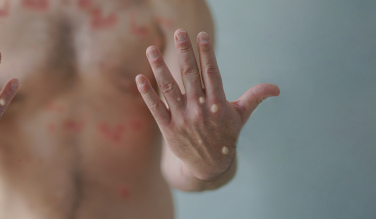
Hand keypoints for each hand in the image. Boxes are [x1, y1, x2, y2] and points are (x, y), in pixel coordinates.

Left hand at [136, 30, 279, 179]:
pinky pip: (155, 108)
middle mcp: (199, 110)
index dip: (206, 54)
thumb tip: (276, 88)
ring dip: (159, 68)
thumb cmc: (226, 136)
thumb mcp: (241, 116)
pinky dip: (147, 94)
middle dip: (184, 53)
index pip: (212, 73)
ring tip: (150, 50)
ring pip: (169, 89)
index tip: (201, 35)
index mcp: (218, 104)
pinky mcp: (168, 129)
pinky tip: (140, 79)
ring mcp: (182, 119)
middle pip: (190, 75)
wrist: (209, 167)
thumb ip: (255, 98)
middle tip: (179, 33)